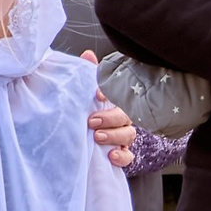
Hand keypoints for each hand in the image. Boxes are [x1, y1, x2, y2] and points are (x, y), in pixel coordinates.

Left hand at [83, 53, 135, 168]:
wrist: (81, 139)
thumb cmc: (88, 112)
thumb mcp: (86, 93)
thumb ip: (88, 74)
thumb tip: (87, 54)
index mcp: (115, 102)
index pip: (119, 95)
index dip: (110, 95)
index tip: (97, 95)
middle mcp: (121, 119)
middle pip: (125, 116)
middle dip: (109, 118)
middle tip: (92, 121)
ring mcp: (123, 137)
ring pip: (128, 135)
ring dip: (113, 136)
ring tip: (97, 137)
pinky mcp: (121, 154)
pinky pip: (129, 156)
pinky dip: (122, 156)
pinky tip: (111, 156)